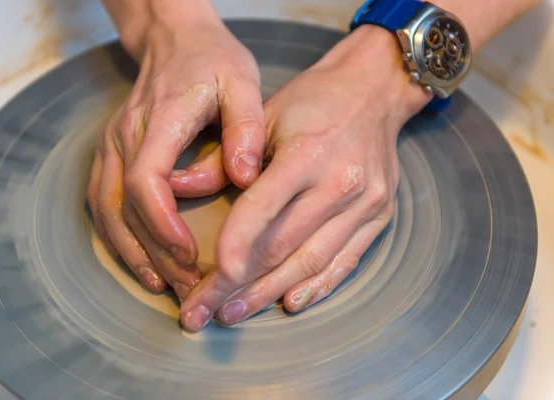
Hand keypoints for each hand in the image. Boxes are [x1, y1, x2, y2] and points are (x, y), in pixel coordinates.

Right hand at [86, 8, 266, 299]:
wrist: (173, 38)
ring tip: (160, 284)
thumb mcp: (242, 83)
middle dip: (154, 251)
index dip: (163, 223)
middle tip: (186, 285)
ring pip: (107, 209)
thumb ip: (246, 128)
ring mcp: (113, 144)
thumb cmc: (211, 59)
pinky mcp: (112, 152)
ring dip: (130, 251)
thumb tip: (244, 176)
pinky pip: (103, 201)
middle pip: (125, 206)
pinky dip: (116, 235)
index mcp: (159, 120)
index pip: (146, 180)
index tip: (189, 254)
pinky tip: (138, 257)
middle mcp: (125, 135)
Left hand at [179, 25, 431, 330]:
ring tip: (231, 314)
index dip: (232, 248)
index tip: (204, 283)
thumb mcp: (263, 118)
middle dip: (236, 285)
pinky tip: (286, 304)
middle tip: (201, 312)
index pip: (262, 209)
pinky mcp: (379, 218)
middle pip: (281, 246)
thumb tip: (178, 191)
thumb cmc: (313, 102)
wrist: (374, 90)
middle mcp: (340, 183)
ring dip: (267, 294)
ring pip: (310, 262)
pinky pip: (344, 263)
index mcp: (307, 153)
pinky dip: (315, 288)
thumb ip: (223, 159)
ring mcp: (365, 204)